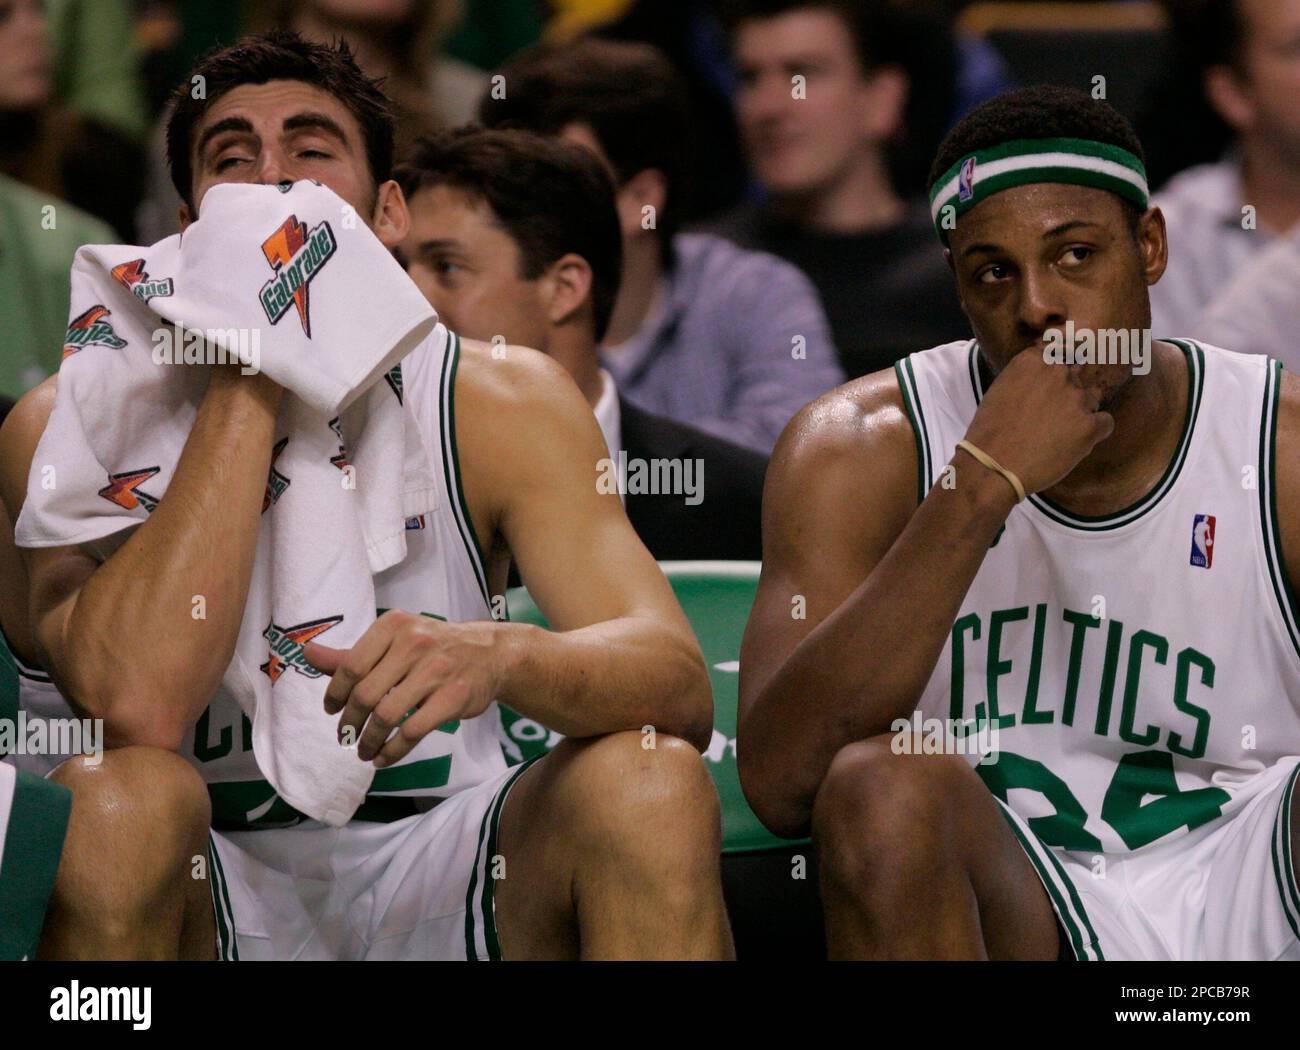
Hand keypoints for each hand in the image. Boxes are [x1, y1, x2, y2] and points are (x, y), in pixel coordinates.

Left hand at [304, 610, 508, 766]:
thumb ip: (352, 654)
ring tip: (363, 752)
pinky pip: (412, 732)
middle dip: (349, 723)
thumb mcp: (395, 641)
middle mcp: (415, 643)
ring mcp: (436, 670)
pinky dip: (392, 751)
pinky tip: (384, 757)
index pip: (351, 665)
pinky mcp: (453, 697)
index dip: (335, 693)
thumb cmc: (435, 648)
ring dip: (369, 741)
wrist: (490, 653)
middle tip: (345, 737)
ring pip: (386, 716)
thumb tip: (306, 654)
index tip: (331, 710)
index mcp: (394, 625)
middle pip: (365, 694)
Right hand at [962, 349, 1113, 495]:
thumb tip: (1046, 377)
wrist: (992, 467)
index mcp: (1033, 360)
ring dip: (1080, 414)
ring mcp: (1076, 398)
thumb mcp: (1000, 390)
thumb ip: (1027, 377)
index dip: (1058, 372)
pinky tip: (1073, 445)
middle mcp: (1058, 372)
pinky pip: (1105, 423)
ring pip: (1092, 400)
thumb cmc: (990, 433)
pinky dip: (1094, 433)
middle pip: (1077, 378)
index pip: (1061, 352)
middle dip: (1067, 395)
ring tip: (1058, 435)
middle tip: (1049, 419)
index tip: (1052, 387)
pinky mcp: (1089, 425)